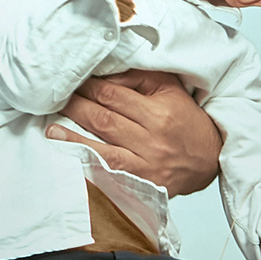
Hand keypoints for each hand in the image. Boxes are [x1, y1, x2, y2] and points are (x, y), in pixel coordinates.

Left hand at [46, 68, 220, 195]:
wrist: (209, 159)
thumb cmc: (185, 120)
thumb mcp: (170, 89)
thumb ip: (138, 77)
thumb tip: (103, 74)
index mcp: (159, 113)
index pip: (113, 95)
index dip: (88, 87)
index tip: (73, 81)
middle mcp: (153, 140)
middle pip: (103, 120)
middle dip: (76, 108)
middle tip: (57, 100)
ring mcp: (146, 166)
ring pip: (102, 150)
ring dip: (73, 138)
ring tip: (51, 129)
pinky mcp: (141, 185)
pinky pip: (109, 175)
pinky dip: (87, 166)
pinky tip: (69, 158)